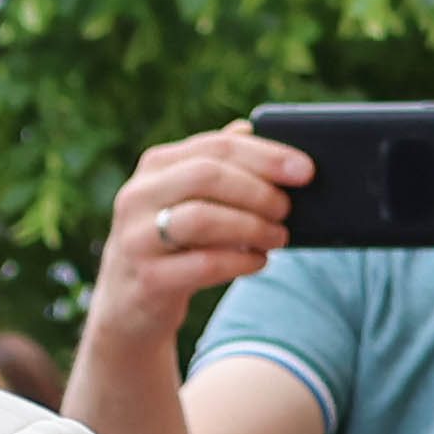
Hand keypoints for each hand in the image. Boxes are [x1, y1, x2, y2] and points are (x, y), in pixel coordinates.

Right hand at [85, 123, 308, 341]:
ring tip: (277, 237)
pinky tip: (259, 261)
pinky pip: (205, 264)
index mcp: (154, 167)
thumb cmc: (171, 243)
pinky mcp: (148, 279)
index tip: (305, 170)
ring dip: (252, 227)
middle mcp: (138, 196)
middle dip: (259, 191)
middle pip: (206, 176)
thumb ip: (212, 164)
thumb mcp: (183, 198)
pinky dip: (241, 262)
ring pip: (202, 218)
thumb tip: (249, 128)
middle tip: (287, 209)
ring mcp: (137, 238)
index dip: (266, 155)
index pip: (215, 146)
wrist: (128, 306)